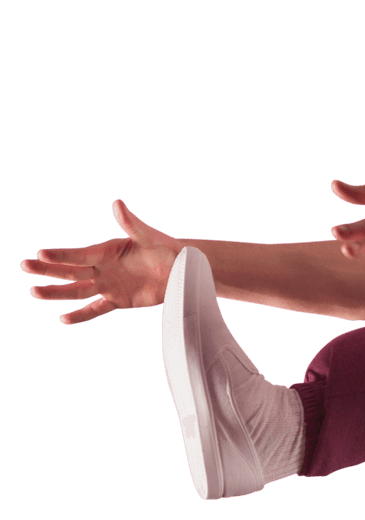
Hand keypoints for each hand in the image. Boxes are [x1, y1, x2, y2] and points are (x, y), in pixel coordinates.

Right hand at [21, 199, 183, 324]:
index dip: (61, 255)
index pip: (80, 254)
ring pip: (77, 290)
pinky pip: (96, 309)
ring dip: (57, 292)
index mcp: (108, 251)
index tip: (40, 253)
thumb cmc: (166, 247)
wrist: (181, 268)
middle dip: (48, 269)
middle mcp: (103, 268)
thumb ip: (132, 223)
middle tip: (24, 266)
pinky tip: (64, 318)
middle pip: (71, 271)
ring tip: (35, 291)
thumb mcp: (149, 236)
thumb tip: (117, 204)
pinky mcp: (118, 300)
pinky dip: (81, 315)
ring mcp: (109, 285)